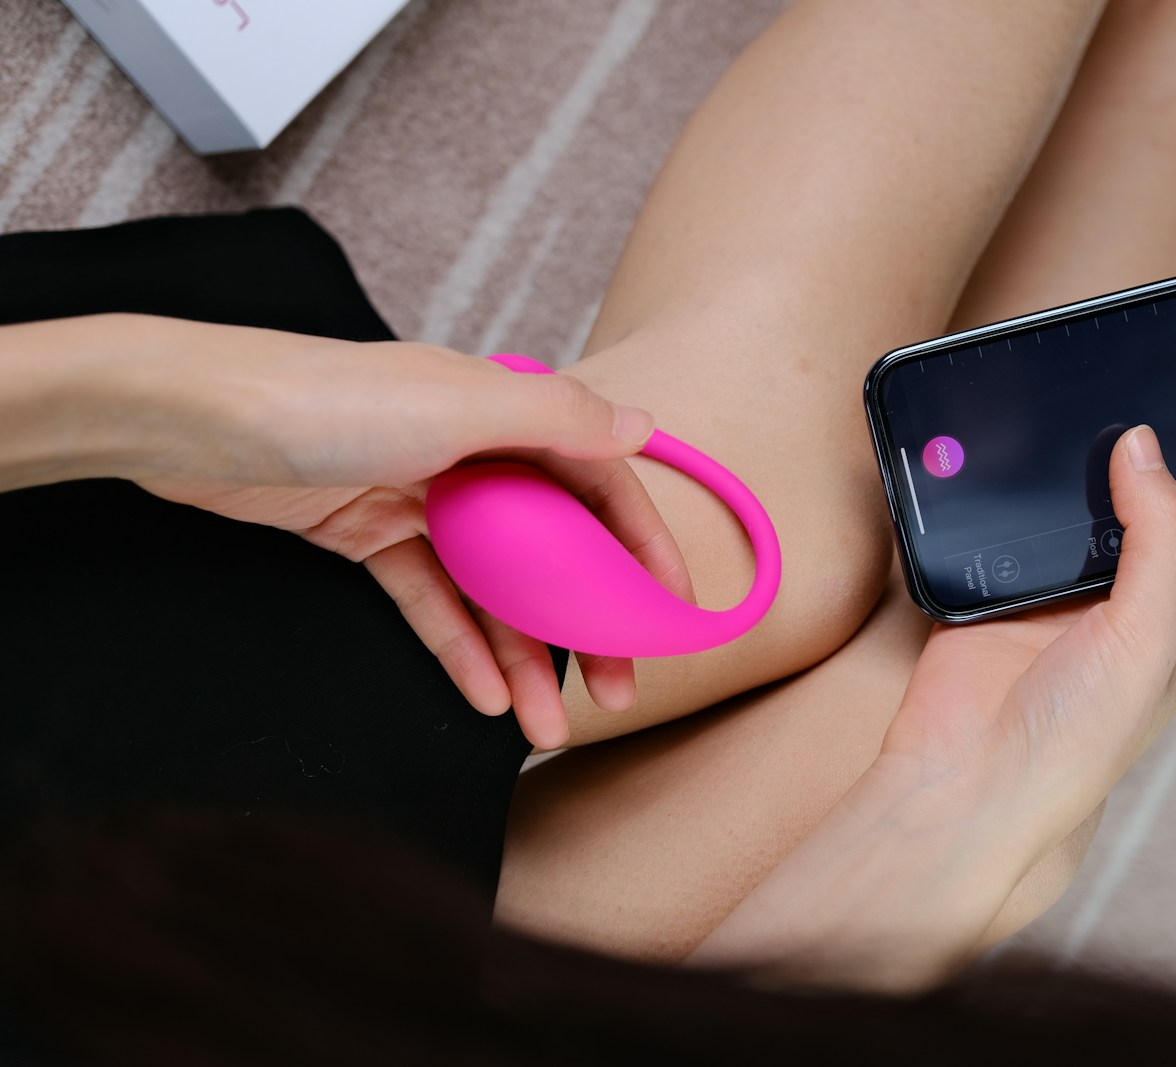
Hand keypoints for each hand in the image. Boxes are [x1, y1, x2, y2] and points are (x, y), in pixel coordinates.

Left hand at [10, 314, 690, 746]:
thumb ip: (557, 416)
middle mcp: (470, 452)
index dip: (642, 547)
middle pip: (551, 548)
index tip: (672, 612)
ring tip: (550, 728)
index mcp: (503, 412)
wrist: (185, 417)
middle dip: (587, 624)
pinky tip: (485, 700)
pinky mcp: (366, 532)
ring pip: (492, 590)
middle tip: (618, 692)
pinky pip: (430, 600)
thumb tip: (643, 425)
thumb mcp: (459, 402)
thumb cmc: (322, 398)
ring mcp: (418, 496)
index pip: (597, 484)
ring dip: (522, 657)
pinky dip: (458, 648)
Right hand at [883, 424, 1175, 855]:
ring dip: (1073, 475)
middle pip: (1147, 516)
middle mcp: (1124, 608)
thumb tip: (1144, 447)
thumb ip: (1159, 537)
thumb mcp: (1149, 633)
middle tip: (1146, 392)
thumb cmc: (1079, 736)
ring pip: (1077, 514)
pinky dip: (1009, 496)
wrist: (967, 778)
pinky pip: (1008, 528)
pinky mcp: (996, 590)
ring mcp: (1057, 598)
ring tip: (1080, 407)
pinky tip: (1014, 457)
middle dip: (1146, 466)